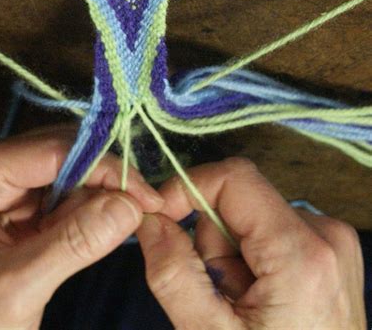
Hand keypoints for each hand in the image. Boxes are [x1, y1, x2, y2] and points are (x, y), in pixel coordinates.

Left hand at [0, 127, 163, 329]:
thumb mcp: (16, 288)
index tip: (148, 199)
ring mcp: (7, 179)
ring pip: (75, 170)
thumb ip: (74, 244)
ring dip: (102, 197)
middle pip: (68, 153)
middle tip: (143, 211)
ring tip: (119, 226)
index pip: (55, 151)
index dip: (107, 169)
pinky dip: (91, 209)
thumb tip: (131, 206)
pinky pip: (70, 191)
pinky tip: (99, 230)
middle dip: (106, 183)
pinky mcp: (23, 199)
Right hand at [137, 158, 365, 328]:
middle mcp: (323, 232)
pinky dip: (249, 259)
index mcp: (300, 251)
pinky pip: (267, 232)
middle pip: (238, 201)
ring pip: (249, 217)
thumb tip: (150, 220)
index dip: (188, 188)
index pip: (234, 177)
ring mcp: (329, 239)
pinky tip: (259, 297)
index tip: (161, 217)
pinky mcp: (326, 248)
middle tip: (217, 291)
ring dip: (229, 254)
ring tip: (242, 301)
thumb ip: (174, 273)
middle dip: (211, 240)